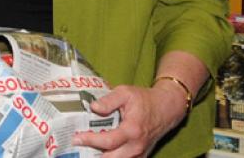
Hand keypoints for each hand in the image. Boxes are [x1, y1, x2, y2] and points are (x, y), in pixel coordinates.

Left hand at [73, 82, 187, 156]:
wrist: (166, 108)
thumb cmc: (144, 99)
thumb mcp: (125, 92)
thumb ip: (108, 100)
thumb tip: (93, 107)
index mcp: (132, 130)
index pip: (108, 141)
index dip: (90, 141)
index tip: (76, 138)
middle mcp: (136, 146)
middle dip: (92, 153)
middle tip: (78, 145)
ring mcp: (140, 153)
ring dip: (102, 156)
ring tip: (87, 148)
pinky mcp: (141, 156)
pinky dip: (111, 156)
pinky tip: (100, 151)